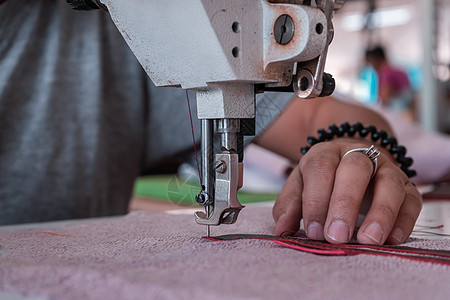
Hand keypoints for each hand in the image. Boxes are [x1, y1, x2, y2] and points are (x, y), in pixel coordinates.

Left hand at [272, 140, 421, 244]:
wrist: (351, 159)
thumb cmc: (322, 179)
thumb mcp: (300, 186)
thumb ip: (290, 206)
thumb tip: (282, 229)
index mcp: (327, 153)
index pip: (321, 168)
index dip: (316, 200)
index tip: (313, 231)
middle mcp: (358, 155)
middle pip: (355, 170)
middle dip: (345, 204)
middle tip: (336, 235)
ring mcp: (386, 168)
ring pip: (389, 183)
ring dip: (380, 213)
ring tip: (368, 240)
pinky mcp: (406, 186)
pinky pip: (411, 200)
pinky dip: (404, 220)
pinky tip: (392, 240)